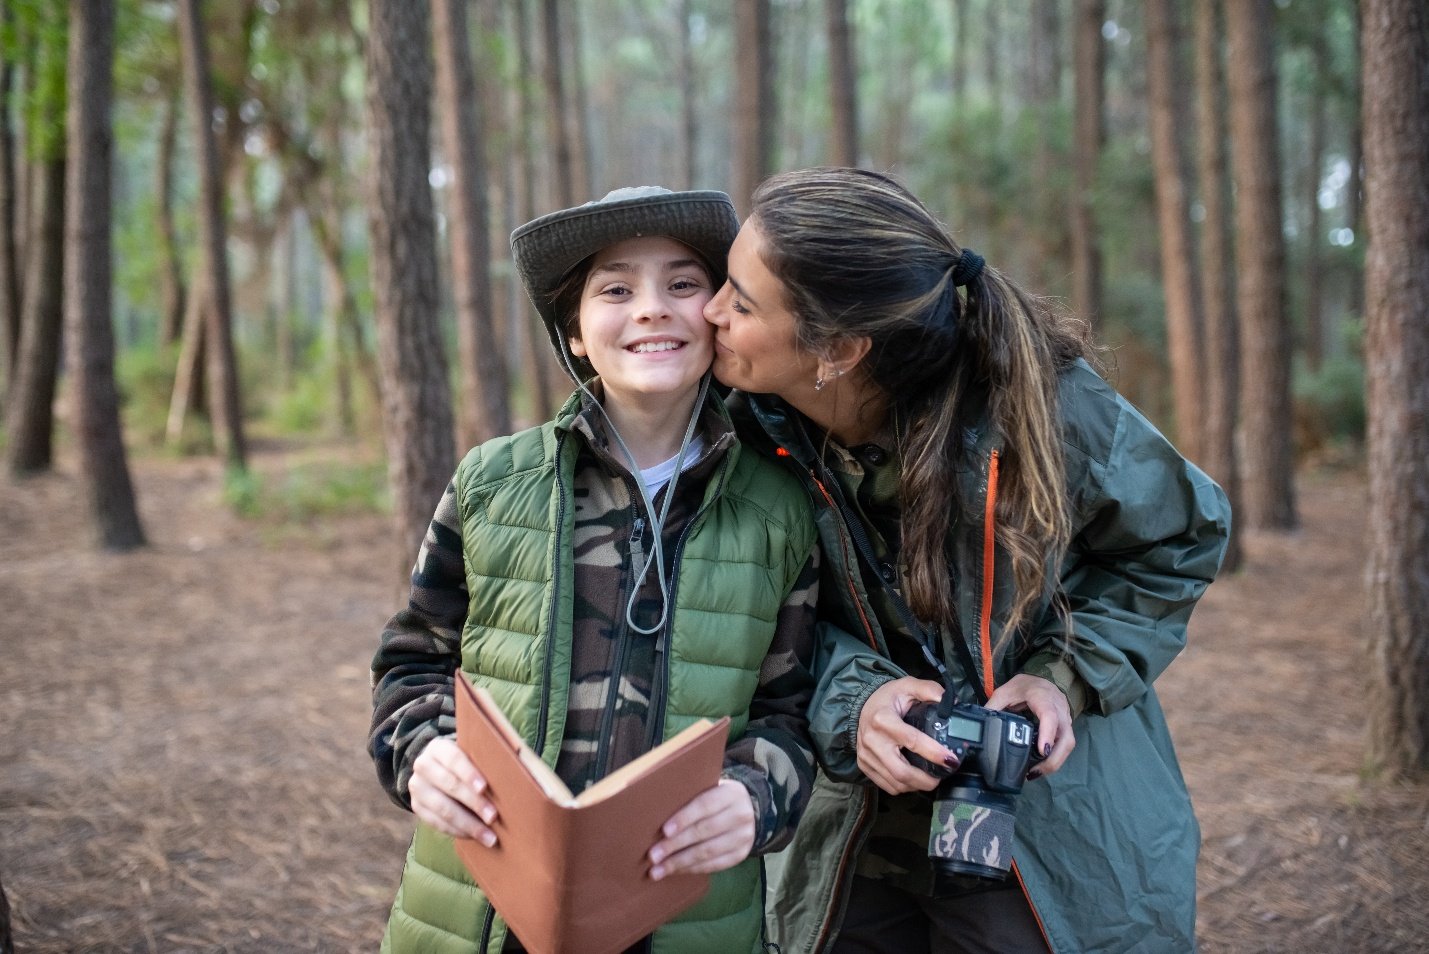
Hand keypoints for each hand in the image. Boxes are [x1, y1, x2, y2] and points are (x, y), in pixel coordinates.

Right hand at [409, 736, 499, 844]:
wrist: (434, 769)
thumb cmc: (463, 762)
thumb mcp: (469, 754)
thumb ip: (482, 761)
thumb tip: (510, 777)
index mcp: (438, 748)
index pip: (454, 759)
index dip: (469, 774)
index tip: (485, 788)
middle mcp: (423, 765)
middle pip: (449, 785)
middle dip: (473, 803)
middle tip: (493, 817)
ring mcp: (417, 787)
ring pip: (442, 808)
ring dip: (467, 824)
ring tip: (488, 836)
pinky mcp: (416, 807)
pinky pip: (436, 823)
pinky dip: (457, 831)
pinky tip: (473, 837)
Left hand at [647, 779, 755, 879]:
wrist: (749, 810)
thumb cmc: (717, 798)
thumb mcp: (710, 788)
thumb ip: (691, 796)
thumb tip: (655, 812)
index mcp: (731, 793)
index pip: (705, 805)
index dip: (684, 818)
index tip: (664, 831)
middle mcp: (741, 815)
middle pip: (704, 831)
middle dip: (675, 845)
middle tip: (653, 856)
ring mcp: (743, 837)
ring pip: (708, 852)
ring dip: (680, 862)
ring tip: (658, 870)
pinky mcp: (741, 854)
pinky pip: (714, 865)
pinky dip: (692, 869)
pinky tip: (675, 871)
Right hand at [856, 676, 956, 794]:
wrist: (862, 705)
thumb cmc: (888, 697)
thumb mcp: (908, 685)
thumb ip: (930, 690)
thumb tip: (952, 703)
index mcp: (883, 719)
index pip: (911, 741)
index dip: (933, 753)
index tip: (951, 760)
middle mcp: (872, 740)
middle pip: (901, 772)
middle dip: (926, 780)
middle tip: (943, 775)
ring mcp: (866, 756)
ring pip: (895, 783)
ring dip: (917, 785)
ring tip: (931, 778)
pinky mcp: (864, 765)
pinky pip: (887, 785)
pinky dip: (904, 787)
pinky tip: (914, 779)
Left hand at [985, 673, 1075, 776]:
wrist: (1041, 680)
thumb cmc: (1024, 686)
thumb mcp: (1004, 692)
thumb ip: (993, 708)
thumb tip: (981, 725)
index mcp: (1043, 697)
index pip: (1049, 716)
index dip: (1047, 734)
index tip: (1042, 751)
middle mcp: (1059, 709)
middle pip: (1065, 738)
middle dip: (1052, 759)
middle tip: (1033, 772)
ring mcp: (1066, 719)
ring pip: (1068, 745)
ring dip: (1054, 762)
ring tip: (1034, 773)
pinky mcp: (1066, 727)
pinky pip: (1065, 746)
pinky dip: (1054, 758)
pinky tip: (1040, 766)